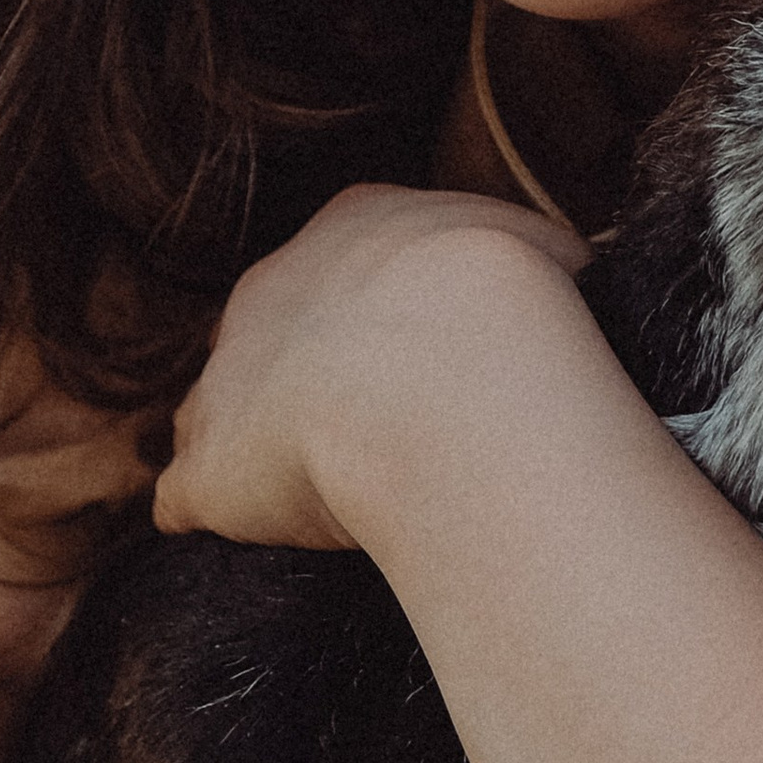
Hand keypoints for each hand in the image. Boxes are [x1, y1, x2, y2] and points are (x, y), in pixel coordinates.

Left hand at [156, 186, 589, 552]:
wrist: (450, 375)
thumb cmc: (516, 312)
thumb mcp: (550, 256)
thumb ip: (537, 269)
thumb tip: (574, 286)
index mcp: (356, 224)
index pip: (349, 263)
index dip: (385, 314)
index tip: (424, 359)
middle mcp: (273, 287)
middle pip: (272, 329)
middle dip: (309, 374)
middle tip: (375, 428)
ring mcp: (227, 375)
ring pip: (219, 405)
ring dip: (255, 443)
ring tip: (311, 491)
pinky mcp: (207, 466)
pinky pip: (188, 494)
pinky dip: (216, 514)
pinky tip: (255, 538)